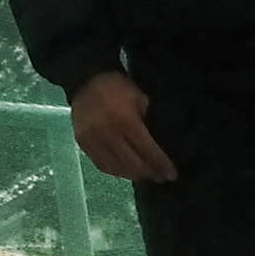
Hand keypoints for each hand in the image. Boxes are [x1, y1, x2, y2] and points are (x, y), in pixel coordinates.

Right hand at [68, 68, 176, 183]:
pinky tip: (125, 171)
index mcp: (125, 121)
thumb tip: (158, 145)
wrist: (86, 78)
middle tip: (160, 177)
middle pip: (132, 163)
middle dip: (149, 173)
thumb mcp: (140, 98)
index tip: (172, 175)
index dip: (161, 165)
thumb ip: (147, 122)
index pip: (147, 150)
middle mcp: (108, 134)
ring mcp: (93, 140)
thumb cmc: (118, 87)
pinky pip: (101, 164)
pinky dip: (115, 171)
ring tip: (144, 176)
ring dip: (133, 175)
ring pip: (116, 168)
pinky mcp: (82, 143)